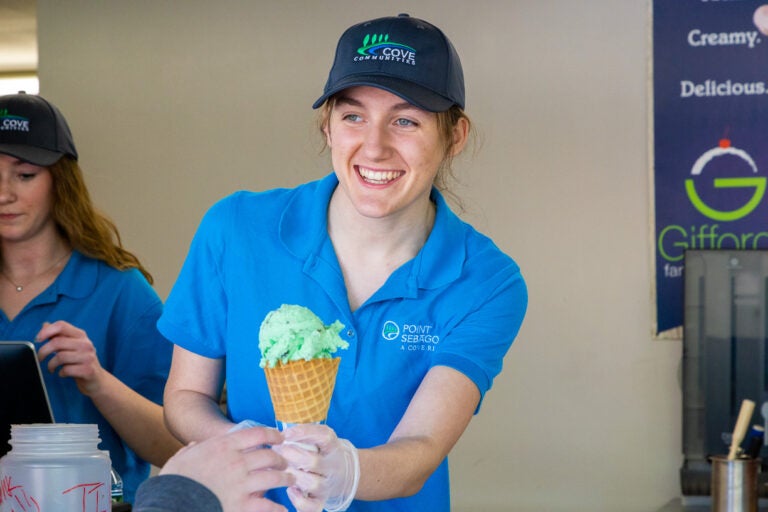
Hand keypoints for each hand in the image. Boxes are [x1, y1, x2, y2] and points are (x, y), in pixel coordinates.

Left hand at [35, 320, 105, 395]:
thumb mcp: (71, 346)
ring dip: (51, 365)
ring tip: (52, 368)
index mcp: (81, 335)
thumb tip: (45, 325)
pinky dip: (60, 373)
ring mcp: (88, 357)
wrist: (97, 380)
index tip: (38, 340)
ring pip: (60, 357)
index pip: (61, 325)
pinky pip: (66, 370)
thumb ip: (58, 335)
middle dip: (43, 352)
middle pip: (57, 342)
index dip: (46, 331)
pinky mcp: (88, 370)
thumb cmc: (80, 361)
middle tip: (40, 358)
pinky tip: (62, 373)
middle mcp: (86, 344)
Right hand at [160, 426, 293, 511]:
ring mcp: (242, 484)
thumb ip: (191, 450)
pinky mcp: (242, 506)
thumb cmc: (173, 482)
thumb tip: (193, 446)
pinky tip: (283, 509)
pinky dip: (278, 508)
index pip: (257, 434)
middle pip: (269, 455)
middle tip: (284, 462)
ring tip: (290, 479)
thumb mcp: (180, 458)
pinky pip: (268, 506)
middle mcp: (237, 462)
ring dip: (285, 478)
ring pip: (274, 477)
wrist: (170, 504)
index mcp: (223, 446)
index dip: (272, 434)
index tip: (279, 437)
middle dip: (280, 458)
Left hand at [275, 424, 358, 511]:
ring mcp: (327, 485)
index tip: (285, 433)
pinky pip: (311, 506)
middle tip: (278, 450)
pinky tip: (291, 490)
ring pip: (311, 484)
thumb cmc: (324, 452)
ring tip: (282, 469)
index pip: (323, 437)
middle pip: (313, 462)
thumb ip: (305, 433)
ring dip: (293, 476)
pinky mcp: (321, 501)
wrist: (345, 473)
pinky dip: (298, 500)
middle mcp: (333, 466)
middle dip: (291, 455)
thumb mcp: (321, 437)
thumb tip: (282, 435)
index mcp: (333, 446)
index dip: (303, 434)